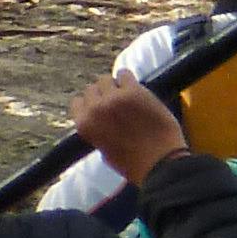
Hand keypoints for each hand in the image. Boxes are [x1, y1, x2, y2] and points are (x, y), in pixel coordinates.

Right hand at [73, 76, 188, 184]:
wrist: (159, 160)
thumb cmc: (132, 163)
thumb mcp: (104, 151)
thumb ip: (98, 131)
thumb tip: (101, 119)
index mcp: (84, 125)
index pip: (77, 103)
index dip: (89, 104)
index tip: (99, 106)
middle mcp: (95, 108)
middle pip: (91, 89)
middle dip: (101, 94)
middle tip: (114, 100)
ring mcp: (114, 97)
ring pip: (105, 79)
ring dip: (114, 85)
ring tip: (124, 93)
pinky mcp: (133, 91)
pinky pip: (125, 74)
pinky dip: (127, 78)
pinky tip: (134, 87)